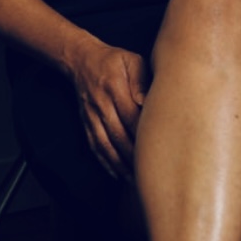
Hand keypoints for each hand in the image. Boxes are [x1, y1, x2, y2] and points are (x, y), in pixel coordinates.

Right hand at [70, 41, 149, 179]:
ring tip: (135, 180)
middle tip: (151, 171)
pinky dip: (106, 162)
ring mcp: (91, 116)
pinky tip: (117, 174)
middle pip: (118, 135)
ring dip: (120, 165)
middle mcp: (101, 104)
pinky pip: (95, 146)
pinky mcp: (86, 123)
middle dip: (134, 156)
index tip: (158, 149)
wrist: (82, 60)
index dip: (143, 134)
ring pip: (106, 145)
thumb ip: (142, 80)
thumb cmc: (114, 60)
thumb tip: (147, 102)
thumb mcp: (132, 61)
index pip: (131, 116)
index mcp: (114, 88)